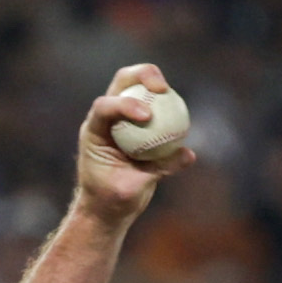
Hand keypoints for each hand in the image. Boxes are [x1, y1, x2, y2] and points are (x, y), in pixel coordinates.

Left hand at [76, 64, 193, 225]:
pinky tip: (184, 119)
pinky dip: (170, 109)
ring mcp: (123, 118)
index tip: (148, 116)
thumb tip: (188, 154)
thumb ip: (157, 170)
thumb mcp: (131, 189)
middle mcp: (107, 118)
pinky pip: (157, 109)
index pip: (104, 106)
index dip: (125, 104)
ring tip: (172, 94)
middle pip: (123, 82)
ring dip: (157, 84)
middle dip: (143, 75)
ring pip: (140, 89)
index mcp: (94, 131)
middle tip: (163, 87)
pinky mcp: (140, 125)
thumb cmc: (111, 200)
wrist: (107, 207)